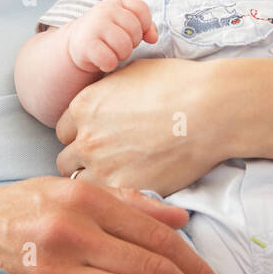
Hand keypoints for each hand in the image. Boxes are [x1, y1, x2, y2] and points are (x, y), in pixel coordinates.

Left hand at [55, 57, 222, 193]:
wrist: (208, 110)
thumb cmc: (177, 84)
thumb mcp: (132, 73)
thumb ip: (108, 91)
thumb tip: (107, 98)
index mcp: (84, 106)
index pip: (63, 130)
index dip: (80, 134)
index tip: (97, 138)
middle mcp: (86, 138)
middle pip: (66, 159)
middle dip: (83, 161)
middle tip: (106, 161)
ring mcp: (103, 167)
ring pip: (81, 184)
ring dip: (95, 182)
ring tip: (119, 178)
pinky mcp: (125, 189)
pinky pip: (108, 200)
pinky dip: (116, 197)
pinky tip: (132, 187)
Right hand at [67, 0, 157, 72]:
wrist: (76, 43)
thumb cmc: (107, 34)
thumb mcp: (124, 24)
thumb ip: (145, 26)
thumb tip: (153, 38)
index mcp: (116, 4)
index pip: (141, 8)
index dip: (144, 24)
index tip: (134, 33)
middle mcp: (105, 11)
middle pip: (135, 31)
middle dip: (132, 43)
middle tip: (120, 45)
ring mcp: (95, 26)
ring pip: (124, 46)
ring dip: (121, 55)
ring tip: (112, 52)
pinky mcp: (86, 45)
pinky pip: (109, 59)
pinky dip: (109, 64)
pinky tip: (103, 61)